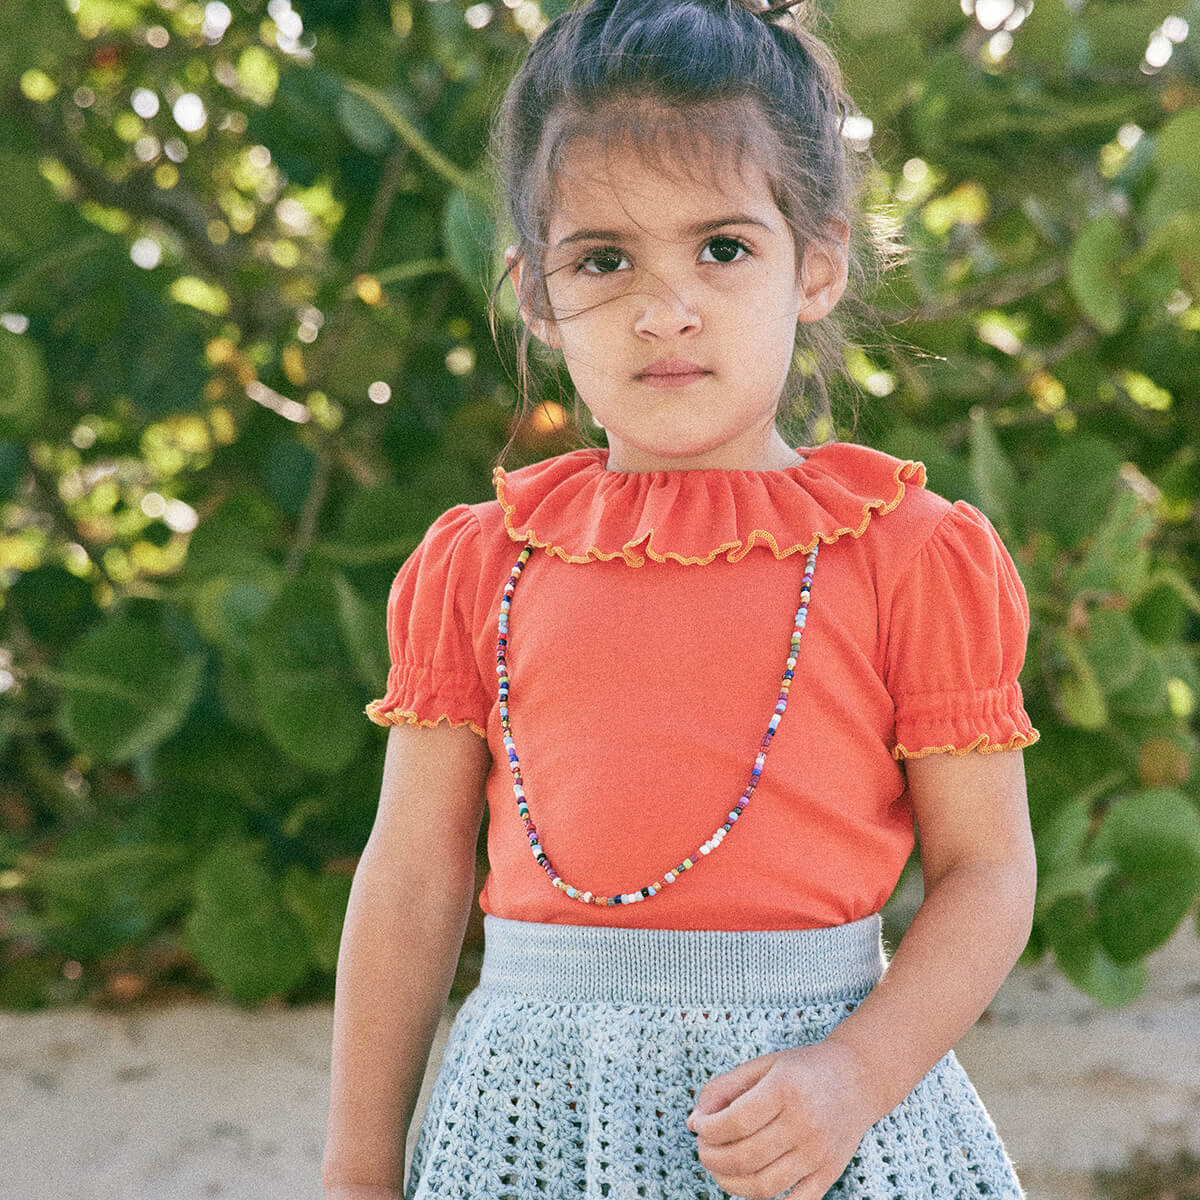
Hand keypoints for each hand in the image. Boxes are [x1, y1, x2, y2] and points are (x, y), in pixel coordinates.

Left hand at [686, 1040, 875, 1199]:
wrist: (858, 1077)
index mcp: (785, 1088)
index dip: (707, 1129)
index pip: (734, 1122)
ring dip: (729, 1184)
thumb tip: (691, 1123)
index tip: (699, 1125)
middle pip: (745, 1157)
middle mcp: (805, 1122)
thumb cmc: (801, 1069)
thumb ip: (723, 1088)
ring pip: (764, 1187)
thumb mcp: (761, 1065)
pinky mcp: (830, 1173)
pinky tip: (747, 1183)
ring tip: (719, 1168)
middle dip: (712, 1159)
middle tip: (703, 1150)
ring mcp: (819, 1152)